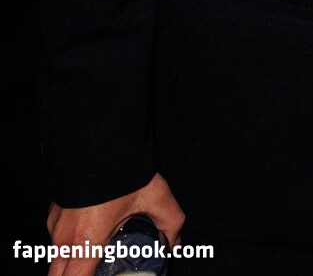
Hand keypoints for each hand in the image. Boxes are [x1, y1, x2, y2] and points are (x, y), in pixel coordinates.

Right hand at [46, 172, 182, 275]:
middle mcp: (65, 237)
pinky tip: (92, 233)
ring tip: (99, 253)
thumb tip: (174, 243)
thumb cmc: (122, 168)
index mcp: (86, 241)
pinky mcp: (54, 212)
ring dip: (73, 262)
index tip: (104, 275)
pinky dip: (71, 243)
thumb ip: (169, 223)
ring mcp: (55, 225)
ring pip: (57, 258)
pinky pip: (57, 238)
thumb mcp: (155, 196)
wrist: (99, 137)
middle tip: (100, 268)